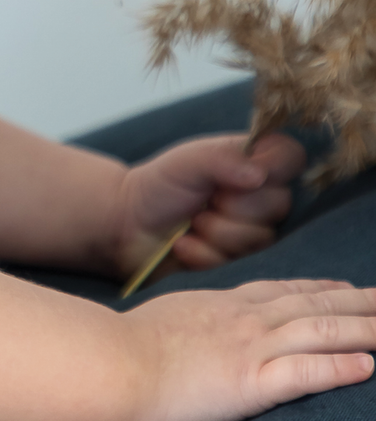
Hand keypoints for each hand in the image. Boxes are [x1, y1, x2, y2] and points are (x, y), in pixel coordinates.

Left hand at [109, 132, 305, 282]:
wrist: (129, 225)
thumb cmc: (159, 186)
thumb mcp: (188, 161)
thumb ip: (222, 158)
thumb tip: (259, 175)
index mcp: (254, 163)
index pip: (292, 158)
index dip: (271, 169)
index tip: (240, 176)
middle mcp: (261, 197)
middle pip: (280, 205)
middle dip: (232, 206)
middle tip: (204, 200)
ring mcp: (253, 232)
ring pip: (260, 238)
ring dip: (214, 231)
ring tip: (191, 221)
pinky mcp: (239, 262)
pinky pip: (236, 262)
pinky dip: (201, 252)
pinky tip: (184, 243)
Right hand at [119, 277, 375, 420]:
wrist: (107, 360)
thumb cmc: (119, 349)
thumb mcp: (159, 323)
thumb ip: (183, 325)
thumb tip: (181, 332)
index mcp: (221, 307)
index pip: (281, 292)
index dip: (319, 288)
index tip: (345, 286)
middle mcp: (244, 319)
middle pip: (314, 303)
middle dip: (358, 301)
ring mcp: (249, 347)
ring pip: (322, 330)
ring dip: (366, 328)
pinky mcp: (249, 381)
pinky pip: (306, 372)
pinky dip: (341, 368)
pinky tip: (370, 367)